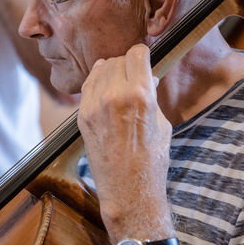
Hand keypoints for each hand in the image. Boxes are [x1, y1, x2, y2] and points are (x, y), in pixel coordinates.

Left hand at [78, 44, 171, 235]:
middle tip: (134, 74)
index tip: (144, 57)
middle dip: (127, 64)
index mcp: (140, 95)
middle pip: (117, 59)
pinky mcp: (82, 116)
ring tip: (120, 82)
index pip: (136, 54)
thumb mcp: (162, 124)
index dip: (142, 54)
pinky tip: (106, 91)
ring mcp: (94, 106)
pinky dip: (97, 83)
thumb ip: (151, 95)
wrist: (128, 190)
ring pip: (100, 69)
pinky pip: (88, 86)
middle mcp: (114, 96)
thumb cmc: (152, 160)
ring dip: (111, 71)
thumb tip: (147, 77)